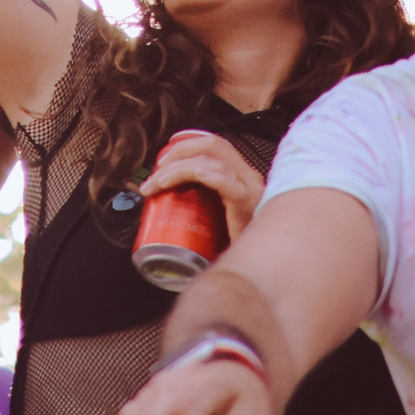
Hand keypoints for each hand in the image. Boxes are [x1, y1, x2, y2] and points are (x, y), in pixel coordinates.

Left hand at [141, 131, 261, 239]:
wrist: (257, 268)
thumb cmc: (238, 250)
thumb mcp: (220, 222)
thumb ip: (203, 209)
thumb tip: (166, 206)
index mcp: (242, 178)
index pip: (215, 147)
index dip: (186, 147)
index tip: (162, 162)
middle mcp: (249, 177)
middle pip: (213, 146)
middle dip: (179, 151)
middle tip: (156, 171)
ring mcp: (249, 188)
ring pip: (211, 161)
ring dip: (177, 168)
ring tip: (157, 183)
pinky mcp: (246, 203)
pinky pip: (220, 179)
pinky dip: (195, 174)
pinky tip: (174, 180)